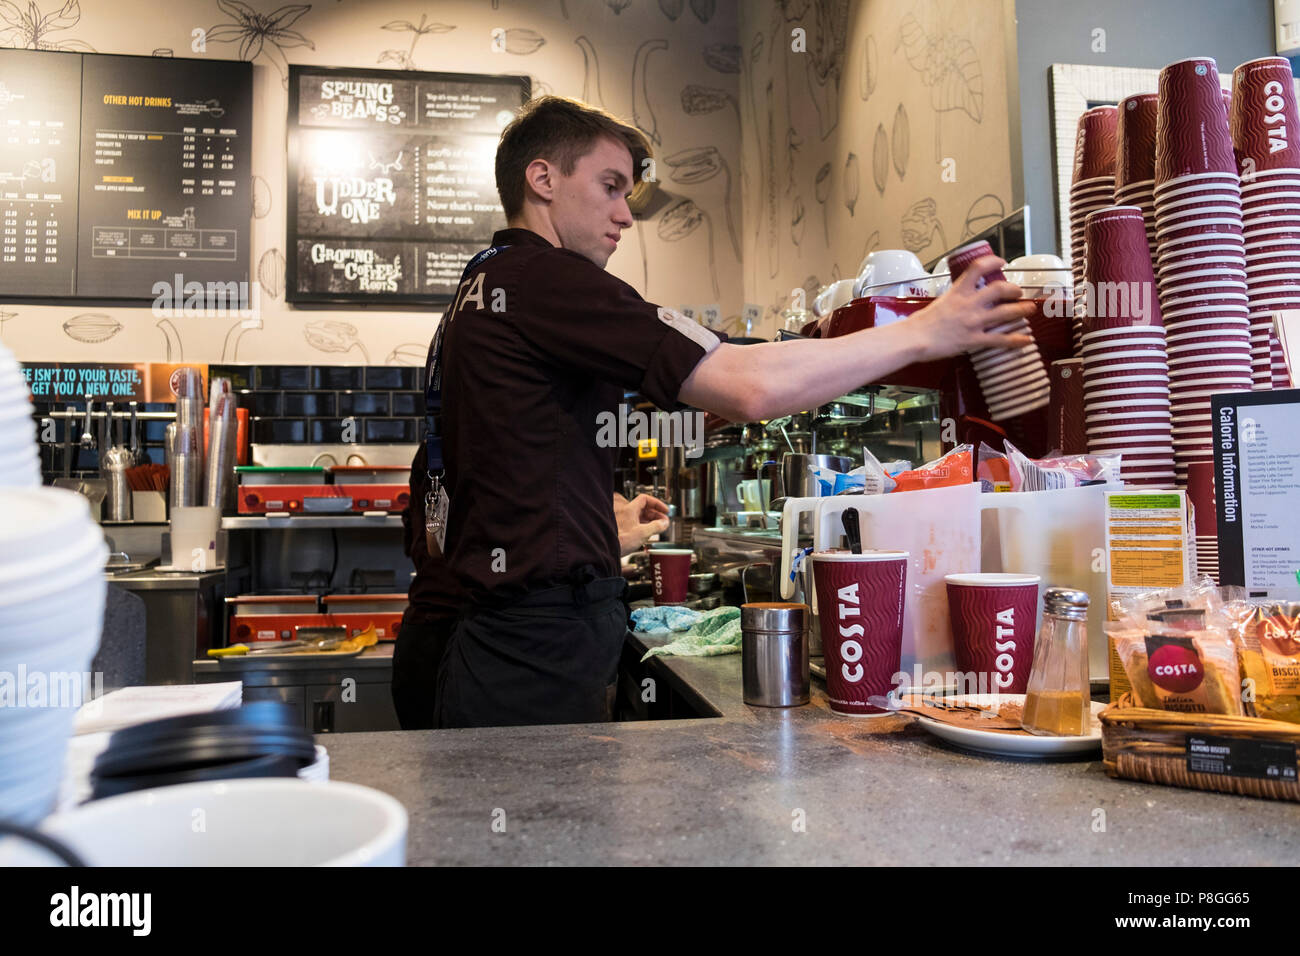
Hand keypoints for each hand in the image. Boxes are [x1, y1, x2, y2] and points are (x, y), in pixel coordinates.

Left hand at [613, 492, 669, 555]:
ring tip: (659, 527)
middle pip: (645, 509)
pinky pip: (637, 524)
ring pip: (641, 517)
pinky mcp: (624, 530)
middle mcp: (626, 514)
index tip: (664, 510)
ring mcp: (625, 521)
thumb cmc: (619, 540)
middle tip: (664, 521)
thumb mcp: (642, 533)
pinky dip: (645, 527)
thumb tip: (664, 523)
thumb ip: (656, 526)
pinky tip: (649, 533)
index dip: (657, 503)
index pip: (645, 499)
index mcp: (630, 510)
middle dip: (656, 514)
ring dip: (651, 521)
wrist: (608, 550)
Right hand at [909, 255, 1036, 362]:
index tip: (1001, 262)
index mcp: (958, 291)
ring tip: (1029, 309)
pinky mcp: (974, 339)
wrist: (913, 339)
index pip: (979, 268)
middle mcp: (969, 304)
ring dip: (1022, 310)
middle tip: (1018, 292)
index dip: (993, 261)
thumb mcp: (938, 302)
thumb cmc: (920, 323)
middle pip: (1000, 289)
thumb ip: (953, 300)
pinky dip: (1016, 340)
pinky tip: (1026, 340)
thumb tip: (959, 301)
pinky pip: (1001, 339)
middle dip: (1014, 289)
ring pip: (1006, 312)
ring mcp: (974, 322)